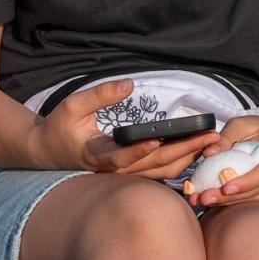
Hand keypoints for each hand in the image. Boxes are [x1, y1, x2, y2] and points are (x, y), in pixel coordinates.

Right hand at [32, 79, 219, 177]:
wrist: (49, 152)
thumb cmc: (60, 128)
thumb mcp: (72, 106)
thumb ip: (99, 95)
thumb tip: (129, 84)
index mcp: (96, 156)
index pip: (120, 158)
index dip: (137, 151)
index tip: (155, 140)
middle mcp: (114, 171)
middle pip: (153, 166)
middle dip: (183, 151)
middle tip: (209, 137)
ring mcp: (125, 174)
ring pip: (161, 173)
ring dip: (187, 159)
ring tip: (209, 142)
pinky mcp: (133, 172)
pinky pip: (160, 171)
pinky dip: (180, 162)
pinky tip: (198, 149)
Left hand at [186, 114, 258, 208]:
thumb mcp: (242, 124)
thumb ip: (226, 137)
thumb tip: (208, 153)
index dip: (248, 181)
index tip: (226, 188)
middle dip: (231, 197)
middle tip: (205, 198)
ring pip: (257, 198)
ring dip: (229, 202)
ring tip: (204, 200)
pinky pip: (256, 200)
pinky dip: (234, 201)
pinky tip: (215, 201)